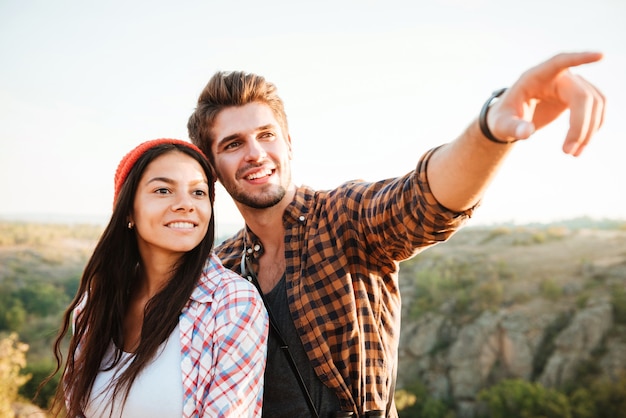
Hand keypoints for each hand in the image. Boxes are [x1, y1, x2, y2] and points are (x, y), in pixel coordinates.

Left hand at [488, 52, 604, 156]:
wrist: (509, 120)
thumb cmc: (503, 118)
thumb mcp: (501, 124)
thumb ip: (512, 128)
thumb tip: (527, 132)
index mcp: (535, 77)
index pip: (560, 61)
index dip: (580, 58)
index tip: (600, 56)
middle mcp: (556, 77)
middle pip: (581, 95)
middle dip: (580, 125)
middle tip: (568, 152)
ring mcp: (569, 85)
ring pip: (594, 102)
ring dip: (589, 129)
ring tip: (573, 153)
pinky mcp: (576, 96)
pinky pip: (596, 107)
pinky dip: (593, 126)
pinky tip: (582, 143)